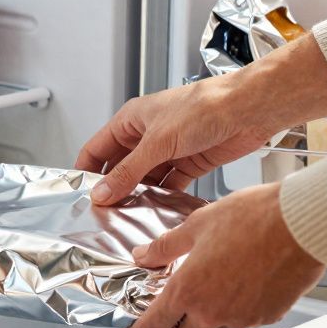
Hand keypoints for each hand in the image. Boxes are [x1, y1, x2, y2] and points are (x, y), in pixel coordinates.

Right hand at [75, 75, 278, 203]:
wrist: (247, 110)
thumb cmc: (204, 108)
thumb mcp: (157, 142)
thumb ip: (128, 171)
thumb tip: (102, 192)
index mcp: (131, 120)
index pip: (97, 148)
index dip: (87, 171)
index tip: (79, 195)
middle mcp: (147, 135)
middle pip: (120, 167)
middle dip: (113, 188)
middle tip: (104, 214)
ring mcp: (168, 150)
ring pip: (144, 179)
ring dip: (138, 197)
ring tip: (129, 219)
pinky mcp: (189, 163)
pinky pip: (168, 185)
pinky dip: (162, 198)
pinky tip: (157, 212)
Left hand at [124, 183, 325, 327]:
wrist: (302, 223)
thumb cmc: (255, 218)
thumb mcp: (198, 223)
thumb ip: (166, 245)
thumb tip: (144, 254)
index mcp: (188, 290)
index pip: (153, 327)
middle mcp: (213, 312)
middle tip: (173, 316)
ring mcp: (243, 318)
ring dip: (206, 324)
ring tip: (211, 294)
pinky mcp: (269, 316)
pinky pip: (245, 323)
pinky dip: (237, 313)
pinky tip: (240, 287)